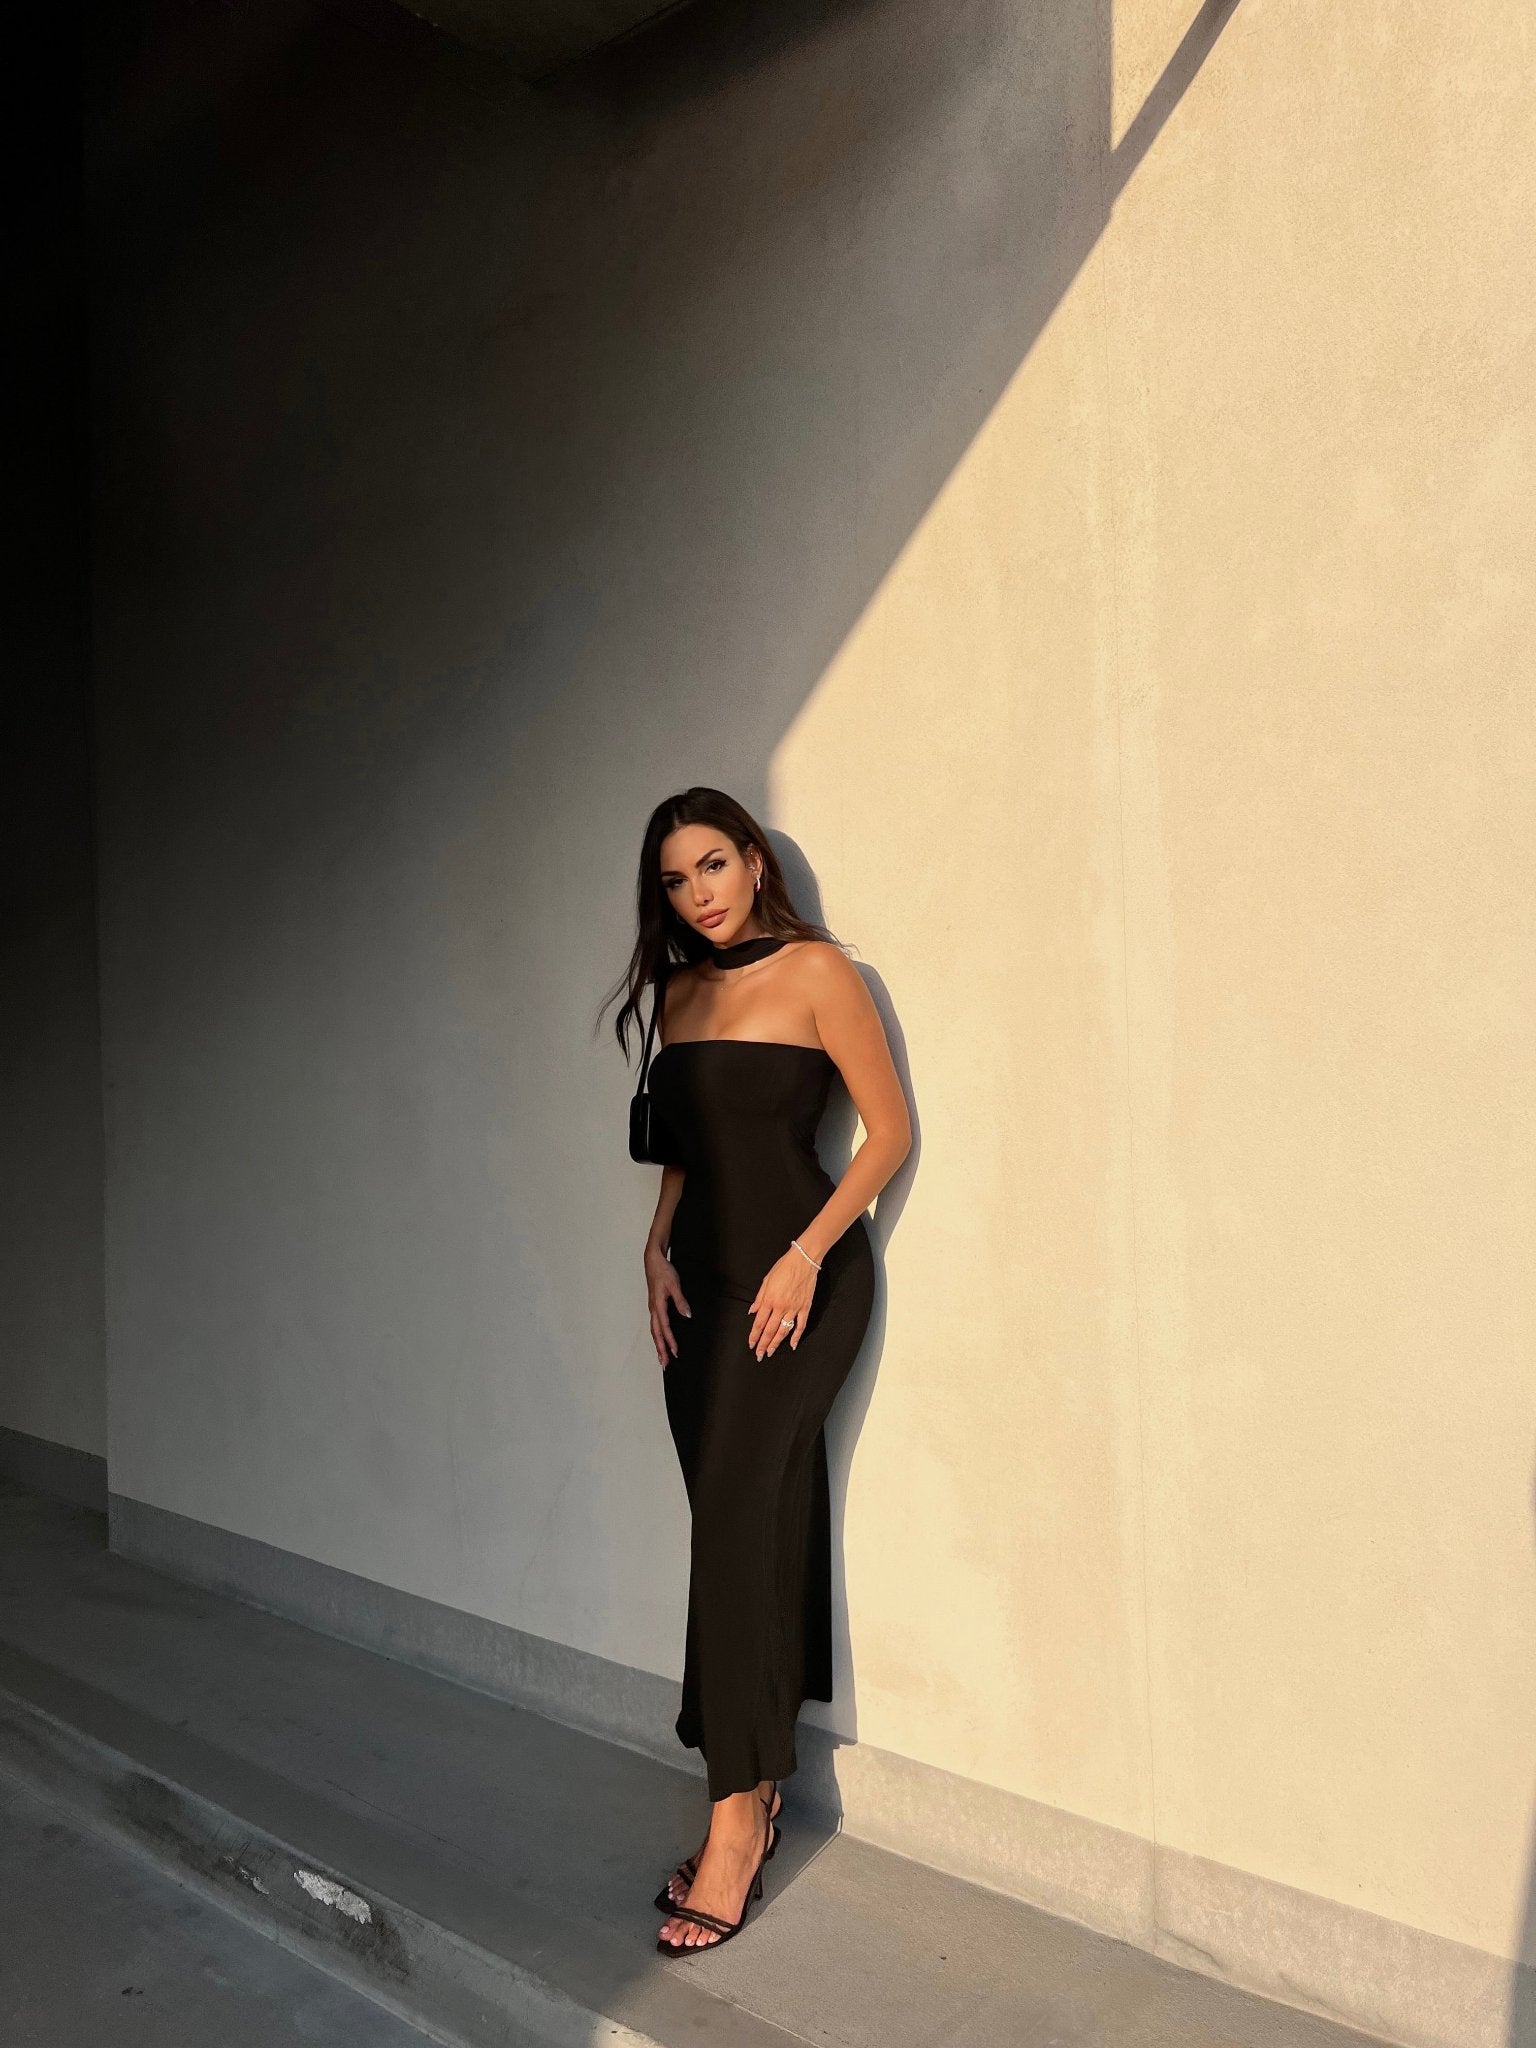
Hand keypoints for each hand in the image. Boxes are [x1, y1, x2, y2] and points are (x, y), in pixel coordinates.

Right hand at [645, 1245, 691, 1366]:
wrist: (653, 1260)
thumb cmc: (663, 1271)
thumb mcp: (674, 1284)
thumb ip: (680, 1301)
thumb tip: (687, 1315)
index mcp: (657, 1305)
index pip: (664, 1328)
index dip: (670, 1341)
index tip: (675, 1352)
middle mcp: (653, 1309)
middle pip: (656, 1334)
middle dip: (660, 1349)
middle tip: (664, 1364)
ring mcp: (652, 1308)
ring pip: (654, 1330)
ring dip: (658, 1344)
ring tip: (662, 1357)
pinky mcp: (654, 1305)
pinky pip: (655, 1324)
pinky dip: (657, 1335)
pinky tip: (661, 1339)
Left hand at [747, 1247, 817, 1359]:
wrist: (804, 1259)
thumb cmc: (784, 1267)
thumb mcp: (767, 1280)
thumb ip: (759, 1298)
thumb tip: (752, 1312)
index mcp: (769, 1299)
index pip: (759, 1322)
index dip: (754, 1335)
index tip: (751, 1344)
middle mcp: (781, 1306)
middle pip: (770, 1330)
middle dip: (763, 1344)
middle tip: (759, 1355)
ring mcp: (794, 1308)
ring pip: (784, 1330)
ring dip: (776, 1343)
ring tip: (771, 1352)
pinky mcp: (805, 1307)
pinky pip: (800, 1325)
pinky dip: (796, 1336)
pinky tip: (791, 1345)